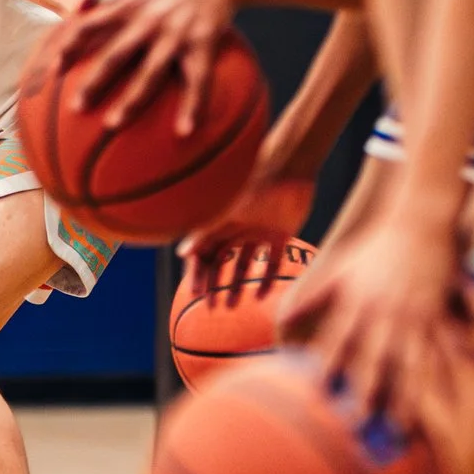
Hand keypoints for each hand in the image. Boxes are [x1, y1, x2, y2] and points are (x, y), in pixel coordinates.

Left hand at [58, 0, 242, 132]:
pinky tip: (184, 132)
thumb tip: (74, 2)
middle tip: (76, 107)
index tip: (55, 68)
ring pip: (150, 74)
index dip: (70, 45)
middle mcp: (150, 21)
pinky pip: (198, 81)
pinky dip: (193, 107)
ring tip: (113, 124)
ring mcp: (176, 36)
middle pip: (115, 55)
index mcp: (130, 3)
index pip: (92, 24)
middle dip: (94, 81)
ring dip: (131, 100)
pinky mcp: (203, 45)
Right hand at [177, 173, 312, 300]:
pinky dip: (266, 280)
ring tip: (232, 307)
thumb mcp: (229, 210)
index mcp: (221, 221)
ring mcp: (259, 231)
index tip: (197, 294)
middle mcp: (237, 227)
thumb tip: (181, 254)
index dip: (197, 273)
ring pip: (243, 264)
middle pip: (220, 261)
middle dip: (214, 285)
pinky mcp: (282, 234)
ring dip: (236, 286)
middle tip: (212, 308)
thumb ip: (206, 232)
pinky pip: (272, 262)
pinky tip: (259, 298)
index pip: (202, 252)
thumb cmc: (256, 183)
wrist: (292, 164)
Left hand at [278, 209, 473, 425]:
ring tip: (404, 429)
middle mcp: (387, 314)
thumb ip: (310, 295)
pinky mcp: (441, 313)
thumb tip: (281, 320)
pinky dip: (455, 372)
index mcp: (359, 304)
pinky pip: (449, 347)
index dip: (327, 367)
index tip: (317, 396)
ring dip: (409, 398)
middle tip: (359, 427)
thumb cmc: (376, 246)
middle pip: (375, 360)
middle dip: (367, 394)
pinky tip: (458, 399)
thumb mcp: (338, 268)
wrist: (419, 217)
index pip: (338, 341)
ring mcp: (417, 315)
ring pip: (412, 364)